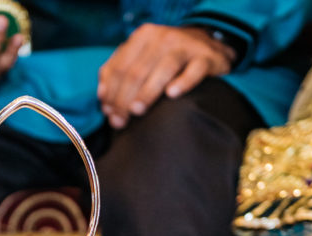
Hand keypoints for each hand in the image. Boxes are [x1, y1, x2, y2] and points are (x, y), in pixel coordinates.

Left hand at [97, 24, 232, 128]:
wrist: (208, 46)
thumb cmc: (167, 58)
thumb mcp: (142, 58)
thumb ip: (119, 73)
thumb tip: (103, 99)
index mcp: (143, 37)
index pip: (120, 67)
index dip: (111, 91)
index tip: (108, 113)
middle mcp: (163, 38)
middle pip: (137, 71)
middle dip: (124, 98)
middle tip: (119, 121)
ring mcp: (185, 46)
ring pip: (162, 69)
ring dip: (147, 92)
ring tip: (137, 111)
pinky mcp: (206, 58)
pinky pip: (194, 71)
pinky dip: (183, 82)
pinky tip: (172, 94)